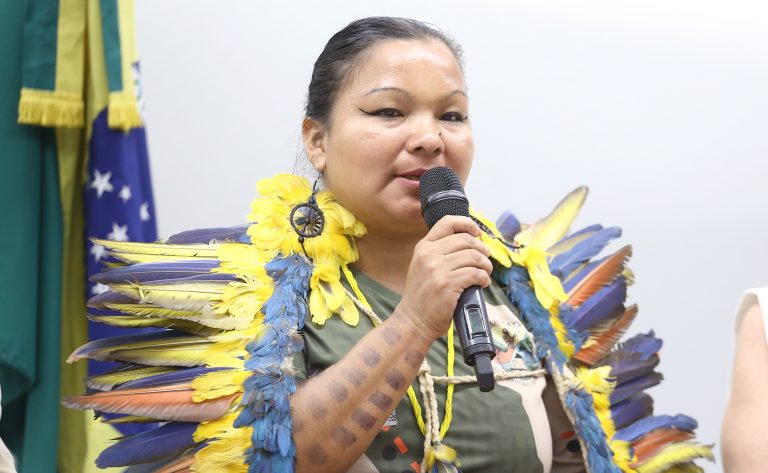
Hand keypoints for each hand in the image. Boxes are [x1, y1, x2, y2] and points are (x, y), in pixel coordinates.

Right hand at [395, 215, 492, 340]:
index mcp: (423, 247)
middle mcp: (429, 255)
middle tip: (485, 260)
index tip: (477, 234)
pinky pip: (475, 274)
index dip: (467, 224)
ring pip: (474, 257)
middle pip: (466, 240)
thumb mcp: (422, 266)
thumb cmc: (423, 295)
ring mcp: (437, 269)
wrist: (414, 320)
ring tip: (485, 273)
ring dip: (485, 265)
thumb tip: (471, 242)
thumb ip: (439, 252)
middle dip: (482, 249)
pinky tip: (482, 283)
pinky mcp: (447, 284)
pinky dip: (484, 278)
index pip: (447, 222)